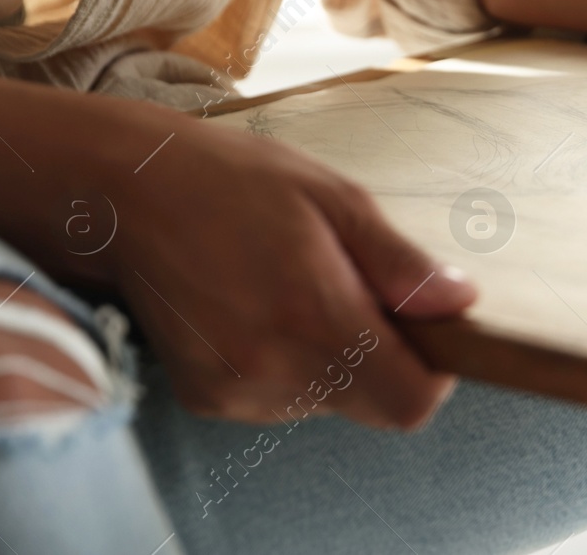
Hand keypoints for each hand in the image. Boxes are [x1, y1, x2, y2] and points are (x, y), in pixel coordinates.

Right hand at [107, 109, 474, 428]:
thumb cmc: (237, 182)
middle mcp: (272, 369)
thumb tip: (461, 304)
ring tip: (296, 285)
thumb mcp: (335, 200)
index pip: (410, 401)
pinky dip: (291, 361)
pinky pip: (282, 398)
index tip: (424, 325)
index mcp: (313, 315)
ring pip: (330, 401)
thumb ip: (401, 263)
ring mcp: (234, 391)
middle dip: (385, 355)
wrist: (125, 193)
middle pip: (374, 403)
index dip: (433, 371)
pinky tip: (261, 306)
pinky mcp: (206, 398)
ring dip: (336, 356)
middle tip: (353, 285)